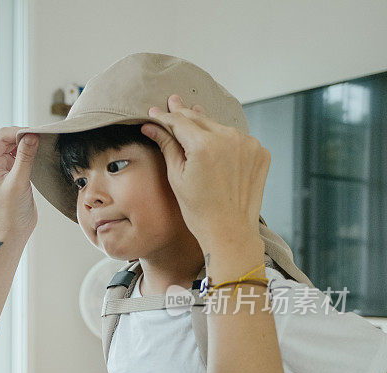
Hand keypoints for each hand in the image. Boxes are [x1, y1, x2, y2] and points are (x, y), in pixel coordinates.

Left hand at [0, 127, 38, 238]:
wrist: (14, 229)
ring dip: (28, 143)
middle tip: (42, 140)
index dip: (20, 132)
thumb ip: (25, 157)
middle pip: (8, 137)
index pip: (1, 136)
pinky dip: (30, 151)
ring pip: (15, 143)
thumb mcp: (19, 182)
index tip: (37, 134)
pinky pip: (20, 152)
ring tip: (41, 148)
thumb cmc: (11, 211)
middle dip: (25, 136)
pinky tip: (38, 154)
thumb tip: (32, 135)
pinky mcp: (10, 169)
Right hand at [140, 95, 268, 255]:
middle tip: (173, 100)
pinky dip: (225, 139)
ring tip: (193, 120)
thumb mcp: (176, 176)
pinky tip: (216, 147)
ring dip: (206, 127)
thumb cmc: (199, 210)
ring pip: (220, 127)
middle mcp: (229, 139)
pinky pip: (237, 139)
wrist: (229, 231)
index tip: (155, 112)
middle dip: (185, 113)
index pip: (180, 121)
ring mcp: (248, 144)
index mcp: (205, 145)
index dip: (165, 117)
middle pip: (201, 119)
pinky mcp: (260, 152)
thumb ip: (167, 145)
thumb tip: (151, 126)